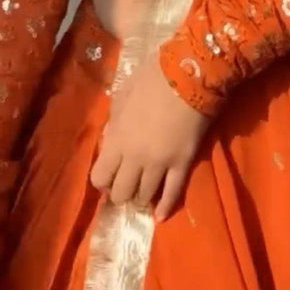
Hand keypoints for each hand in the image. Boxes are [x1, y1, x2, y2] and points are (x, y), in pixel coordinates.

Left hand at [90, 54, 210, 220]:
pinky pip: (172, 193)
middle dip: (122, 192)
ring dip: (142, 197)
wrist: (189, 73)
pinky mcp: (183, 163)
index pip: (99, 177)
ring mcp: (159, 163)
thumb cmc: (154, 77)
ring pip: (144, 196)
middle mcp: (134, 157)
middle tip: (128, 184)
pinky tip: (160, 216)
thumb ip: (114, 119)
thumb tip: (111, 138)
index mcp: (117, 138)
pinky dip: (165, 207)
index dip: (104, 179)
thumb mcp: (123, 94)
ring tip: (145, 193)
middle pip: (120, 193)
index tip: (111, 174)